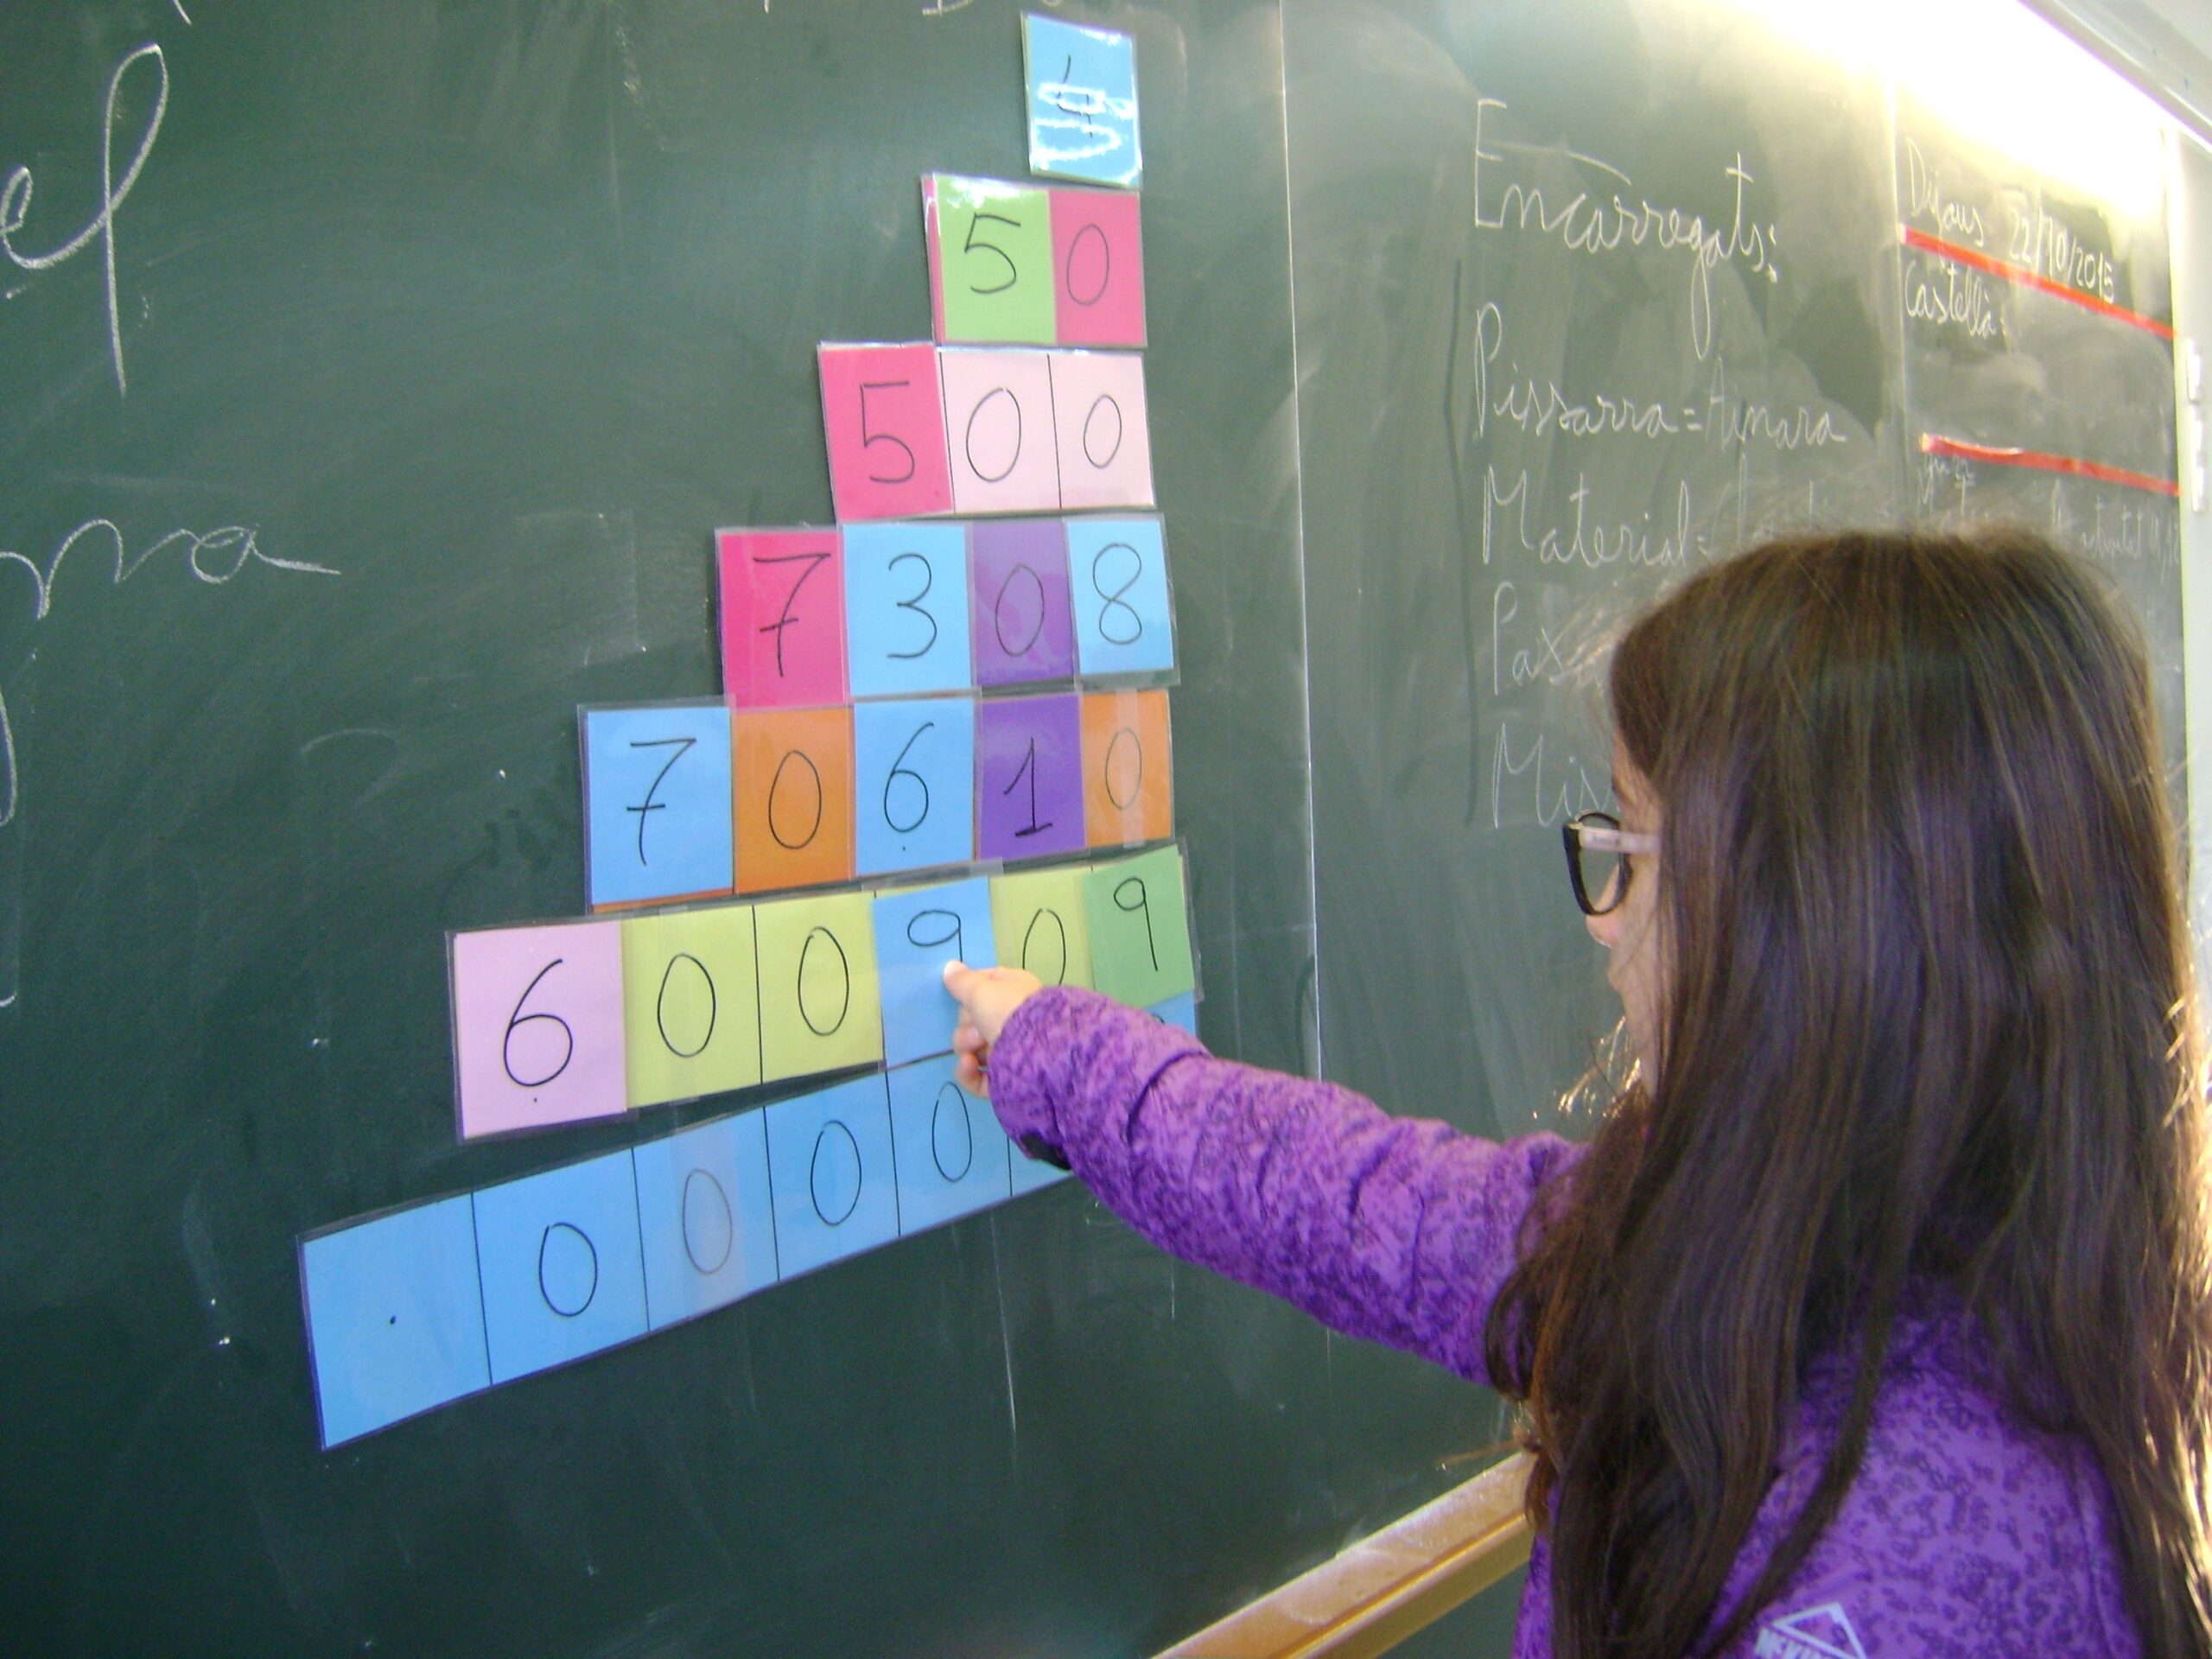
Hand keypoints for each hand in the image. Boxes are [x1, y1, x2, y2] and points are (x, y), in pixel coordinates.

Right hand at [942, 960, 1042, 1095]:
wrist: (1038, 1053)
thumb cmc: (1009, 1012)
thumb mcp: (981, 990)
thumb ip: (962, 982)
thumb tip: (950, 966)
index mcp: (1013, 992)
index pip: (984, 986)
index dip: (969, 991)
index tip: (963, 996)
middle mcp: (1012, 1020)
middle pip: (972, 1021)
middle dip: (967, 1026)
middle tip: (976, 1029)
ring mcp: (1009, 1051)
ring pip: (972, 1049)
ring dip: (967, 1048)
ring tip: (975, 1049)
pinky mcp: (1005, 1079)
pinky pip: (977, 1077)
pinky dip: (969, 1072)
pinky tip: (968, 1066)